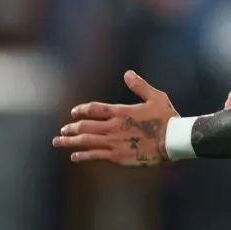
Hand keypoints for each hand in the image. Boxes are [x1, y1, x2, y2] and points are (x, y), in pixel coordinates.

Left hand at [52, 70, 177, 166]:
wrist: (172, 140)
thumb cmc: (166, 118)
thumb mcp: (156, 97)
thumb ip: (139, 86)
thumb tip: (127, 73)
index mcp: (121, 112)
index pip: (94, 109)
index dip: (82, 110)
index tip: (73, 112)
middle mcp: (113, 127)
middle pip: (85, 126)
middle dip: (71, 127)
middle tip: (62, 130)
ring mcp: (113, 142)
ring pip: (86, 141)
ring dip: (70, 141)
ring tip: (58, 142)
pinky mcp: (117, 156)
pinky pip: (95, 156)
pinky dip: (83, 156)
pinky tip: (74, 156)